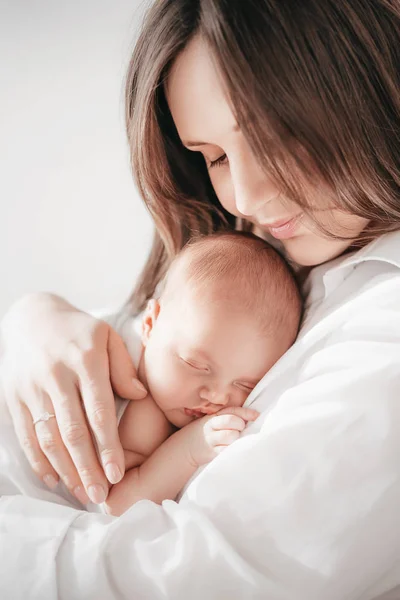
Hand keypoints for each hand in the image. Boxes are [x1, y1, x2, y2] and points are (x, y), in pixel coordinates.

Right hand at [0, 293, 146, 504]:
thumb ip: (123, 367)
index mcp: (85, 360)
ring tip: (81, 493)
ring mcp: (32, 388)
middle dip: (87, 468)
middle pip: (72, 431)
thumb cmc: (78, 330)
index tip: (117, 474)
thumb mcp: (107, 336)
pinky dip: (38, 460)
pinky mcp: (15, 397)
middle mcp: (57, 376)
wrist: (31, 317)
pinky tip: (53, 478)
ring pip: (48, 438)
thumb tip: (140, 396)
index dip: (108, 446)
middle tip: (100, 495)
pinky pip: (26, 434)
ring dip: (65, 470)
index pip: (99, 412)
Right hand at [186, 406, 258, 466]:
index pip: (232, 410)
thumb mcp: (213, 422)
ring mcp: (211, 439)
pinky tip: (232, 449)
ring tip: (235, 441)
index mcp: (213, 416)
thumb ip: (228, 418)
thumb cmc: (206, 434)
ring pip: (231, 435)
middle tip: (241, 430)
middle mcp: (211, 426)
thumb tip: (251, 418)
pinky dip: (232, 449)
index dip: (246, 412)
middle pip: (231, 421)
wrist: (186, 448)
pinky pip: (226, 450)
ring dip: (237, 438)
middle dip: (240, 425)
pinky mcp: (211, 453)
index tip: (256, 415)